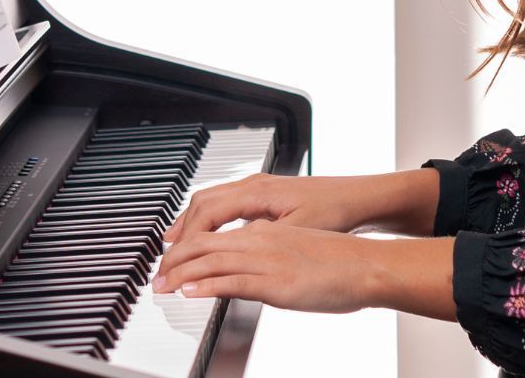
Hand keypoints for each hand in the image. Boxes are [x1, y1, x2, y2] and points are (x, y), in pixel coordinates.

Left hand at [150, 218, 386, 312]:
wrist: (368, 265)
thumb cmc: (339, 262)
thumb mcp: (296, 250)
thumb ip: (270, 256)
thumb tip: (252, 270)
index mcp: (264, 231)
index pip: (213, 234)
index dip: (185, 247)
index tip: (170, 261)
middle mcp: (260, 240)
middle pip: (203, 244)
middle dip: (173, 261)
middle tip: (156, 277)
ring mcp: (267, 260)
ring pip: (210, 261)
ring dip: (180, 275)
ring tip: (162, 286)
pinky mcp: (275, 282)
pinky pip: (232, 281)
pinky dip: (205, 286)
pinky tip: (189, 292)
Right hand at [160, 169, 438, 242]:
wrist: (362, 198)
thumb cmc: (336, 211)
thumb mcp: (297, 232)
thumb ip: (260, 240)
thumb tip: (227, 252)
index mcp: (257, 191)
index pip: (207, 213)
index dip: (187, 238)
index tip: (174, 259)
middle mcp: (254, 184)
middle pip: (202, 203)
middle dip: (180, 230)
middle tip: (164, 256)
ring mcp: (259, 187)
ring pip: (212, 200)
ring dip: (191, 222)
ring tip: (174, 244)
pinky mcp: (265, 194)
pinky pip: (225, 203)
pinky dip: (208, 219)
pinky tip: (207, 234)